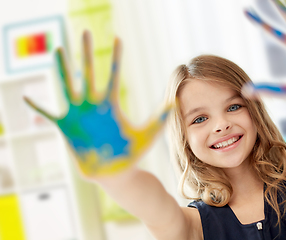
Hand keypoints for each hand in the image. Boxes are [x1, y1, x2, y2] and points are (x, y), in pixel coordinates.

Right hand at [24, 31, 172, 176]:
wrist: (116, 172)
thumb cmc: (132, 154)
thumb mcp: (148, 134)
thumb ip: (160, 119)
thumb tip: (174, 102)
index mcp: (111, 104)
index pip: (112, 75)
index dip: (115, 57)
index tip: (118, 38)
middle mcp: (93, 105)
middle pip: (87, 74)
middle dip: (86, 53)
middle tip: (84, 32)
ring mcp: (78, 115)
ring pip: (67, 86)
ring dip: (61, 69)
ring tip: (58, 50)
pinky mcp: (66, 127)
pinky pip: (48, 115)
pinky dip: (36, 107)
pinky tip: (25, 97)